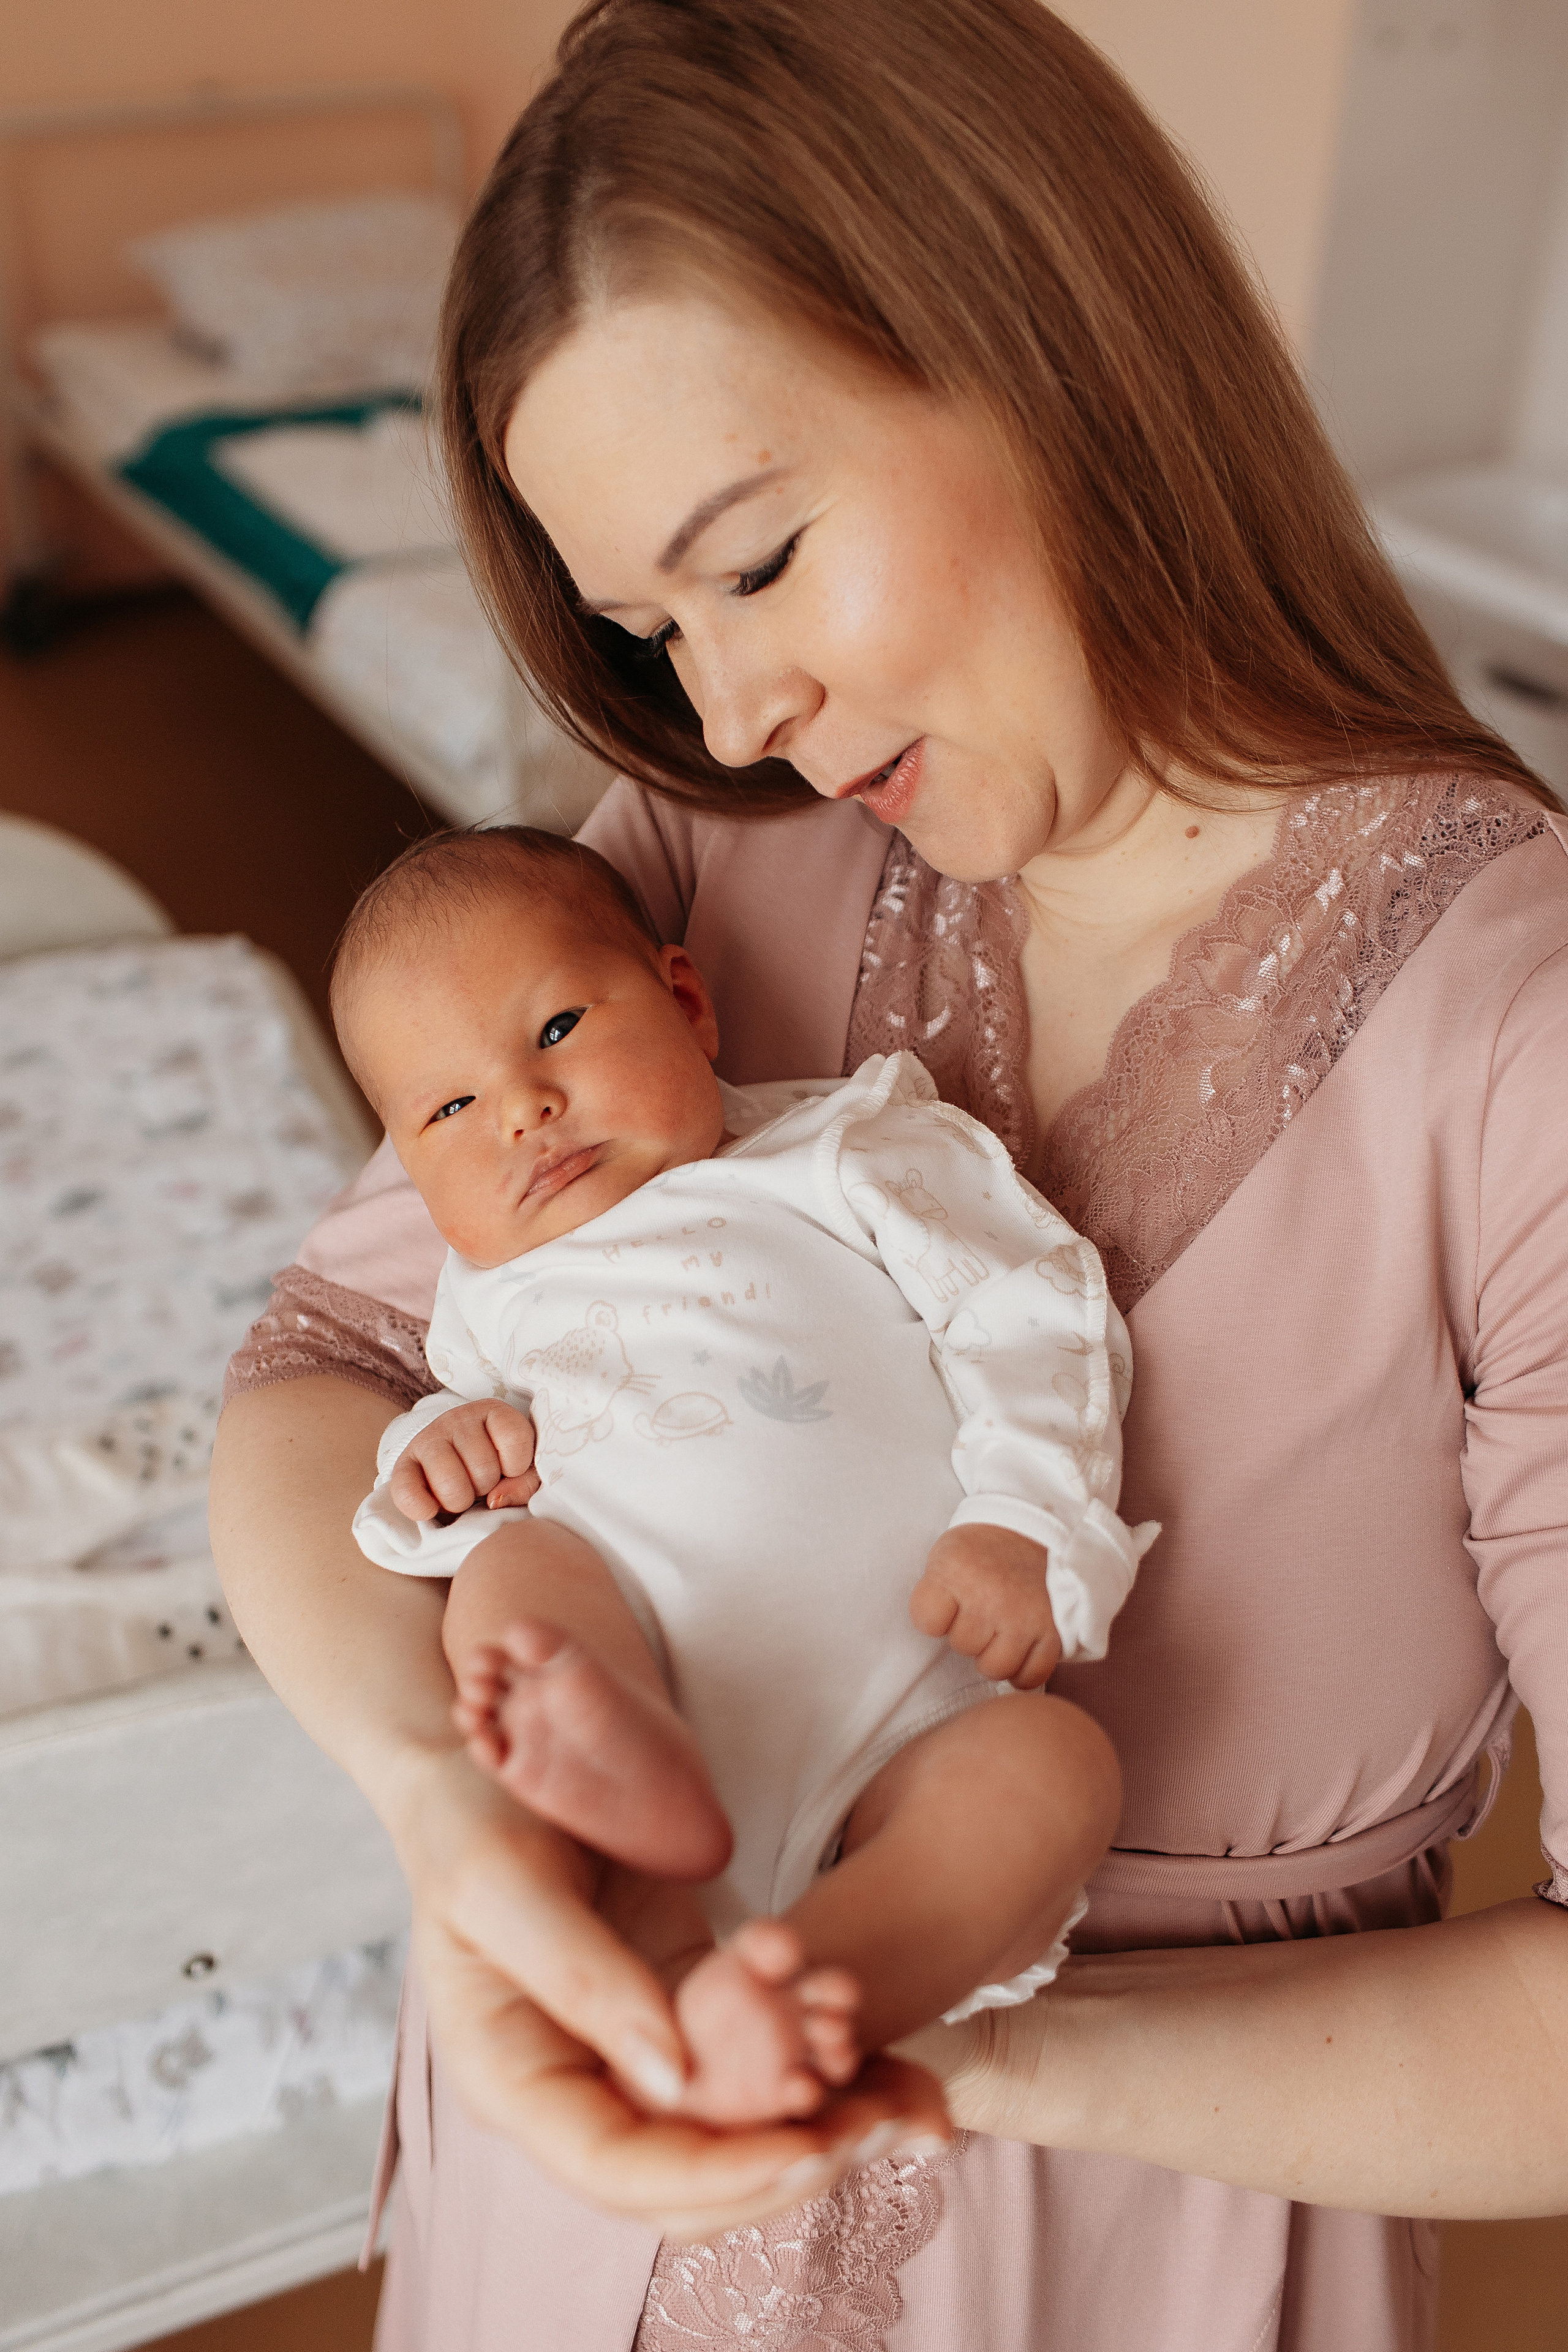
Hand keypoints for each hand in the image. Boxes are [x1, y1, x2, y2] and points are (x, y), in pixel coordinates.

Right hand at [391, 1399, 538, 1520]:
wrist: (458, 1466)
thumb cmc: (500, 1469)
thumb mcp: (525, 1471)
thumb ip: (526, 1484)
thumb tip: (496, 1500)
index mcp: (494, 1413)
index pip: (515, 1439)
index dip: (516, 1465)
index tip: (509, 1468)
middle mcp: (458, 1418)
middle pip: (483, 1469)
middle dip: (486, 1486)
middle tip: (480, 1483)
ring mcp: (428, 1438)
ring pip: (451, 1485)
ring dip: (460, 1500)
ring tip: (460, 1492)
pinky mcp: (403, 1464)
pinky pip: (407, 1492)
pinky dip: (422, 1508)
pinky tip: (433, 1509)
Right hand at [393, 1745, 952, 2237]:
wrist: (491, 1753)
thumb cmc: (475, 1813)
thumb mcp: (503, 1881)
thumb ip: (580, 1978)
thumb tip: (673, 2081)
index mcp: (515, 2079)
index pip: (619, 2169)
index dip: (715, 2174)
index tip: (807, 2150)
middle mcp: (577, 2089)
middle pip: (687, 2179)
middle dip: (787, 2167)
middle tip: (885, 2128)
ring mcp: (634, 2054)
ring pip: (730, 2135)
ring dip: (818, 2130)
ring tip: (908, 2107)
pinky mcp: (681, 2011)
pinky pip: (750, 2069)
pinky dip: (815, 2071)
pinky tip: (887, 2061)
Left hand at [911, 1524, 1062, 1687]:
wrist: (1033, 1535)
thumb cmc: (980, 1553)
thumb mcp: (947, 1555)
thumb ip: (934, 1593)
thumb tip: (932, 1633)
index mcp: (957, 1570)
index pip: (927, 1621)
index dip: (935, 1618)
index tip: (946, 1606)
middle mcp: (991, 1595)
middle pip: (963, 1646)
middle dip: (969, 1635)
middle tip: (980, 1613)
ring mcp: (1024, 1616)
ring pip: (995, 1667)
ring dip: (995, 1655)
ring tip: (998, 1632)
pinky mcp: (1053, 1632)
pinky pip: (1030, 1675)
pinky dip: (1023, 1670)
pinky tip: (1020, 1649)